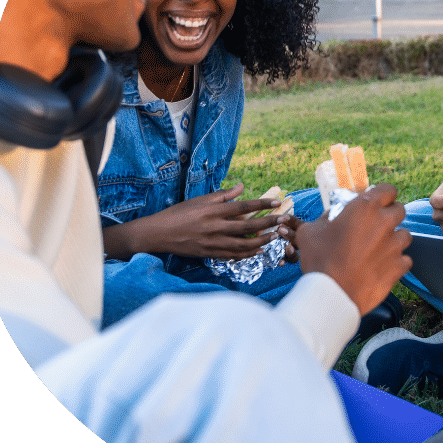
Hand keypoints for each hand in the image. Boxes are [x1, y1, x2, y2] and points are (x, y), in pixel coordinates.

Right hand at [102, 183, 290, 259]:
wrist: (159, 234)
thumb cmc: (179, 214)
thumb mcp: (200, 200)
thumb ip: (223, 195)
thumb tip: (242, 187)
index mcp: (213, 211)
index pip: (243, 206)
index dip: (262, 205)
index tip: (276, 203)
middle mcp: (215, 227)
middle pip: (248, 226)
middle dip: (268, 223)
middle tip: (283, 220)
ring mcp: (213, 243)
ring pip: (244, 244)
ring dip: (262, 241)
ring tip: (275, 236)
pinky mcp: (210, 254)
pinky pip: (233, 256)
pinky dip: (248, 254)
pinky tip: (259, 250)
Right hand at [287, 184, 411, 315]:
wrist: (332, 294)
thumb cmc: (320, 259)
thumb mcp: (310, 231)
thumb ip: (324, 218)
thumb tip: (330, 217)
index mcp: (365, 207)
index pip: (388, 189)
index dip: (383, 195)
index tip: (376, 202)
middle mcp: (385, 222)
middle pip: (399, 210)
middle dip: (389, 215)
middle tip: (375, 226)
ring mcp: (395, 245)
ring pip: (405, 235)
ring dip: (394, 239)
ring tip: (379, 249)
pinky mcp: (400, 266)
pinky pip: (405, 259)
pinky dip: (396, 262)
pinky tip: (382, 267)